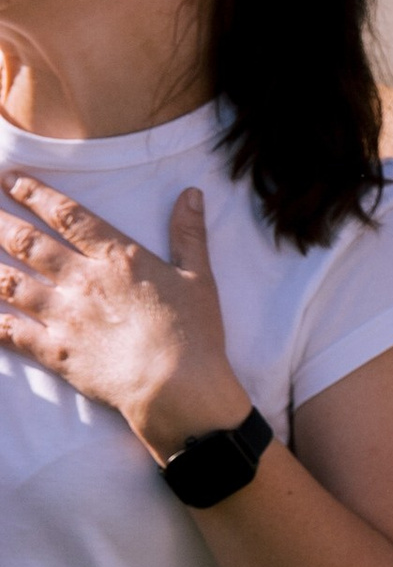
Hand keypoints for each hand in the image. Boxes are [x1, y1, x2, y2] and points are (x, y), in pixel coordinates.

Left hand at [0, 179, 247, 456]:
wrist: (176, 388)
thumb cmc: (193, 334)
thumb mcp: (199, 277)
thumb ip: (190, 233)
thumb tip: (191, 193)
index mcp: (116, 258)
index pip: (67, 215)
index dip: (34, 192)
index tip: (10, 178)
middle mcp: (82, 280)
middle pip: (28, 242)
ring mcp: (64, 316)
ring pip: (12, 282)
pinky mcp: (55, 351)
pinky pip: (12, 332)